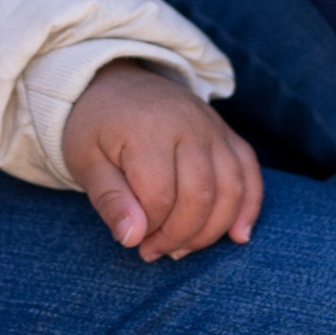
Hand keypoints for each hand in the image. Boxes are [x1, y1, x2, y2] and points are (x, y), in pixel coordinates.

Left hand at [62, 62, 261, 259]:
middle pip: (200, 196)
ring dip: (211, 230)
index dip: (148, 229)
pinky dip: (249, 206)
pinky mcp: (226, 133)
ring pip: (231, 189)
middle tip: (154, 251)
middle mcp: (189, 125)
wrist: (114, 83)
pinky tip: (238, 235)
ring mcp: (213, 127)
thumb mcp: (86, 161)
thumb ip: (109, 200)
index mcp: (149, 131)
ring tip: (183, 248)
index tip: (132, 240)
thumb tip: (131, 239)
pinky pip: (249, 171)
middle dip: (179, 236)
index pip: (159, 197)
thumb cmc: (96, 127)